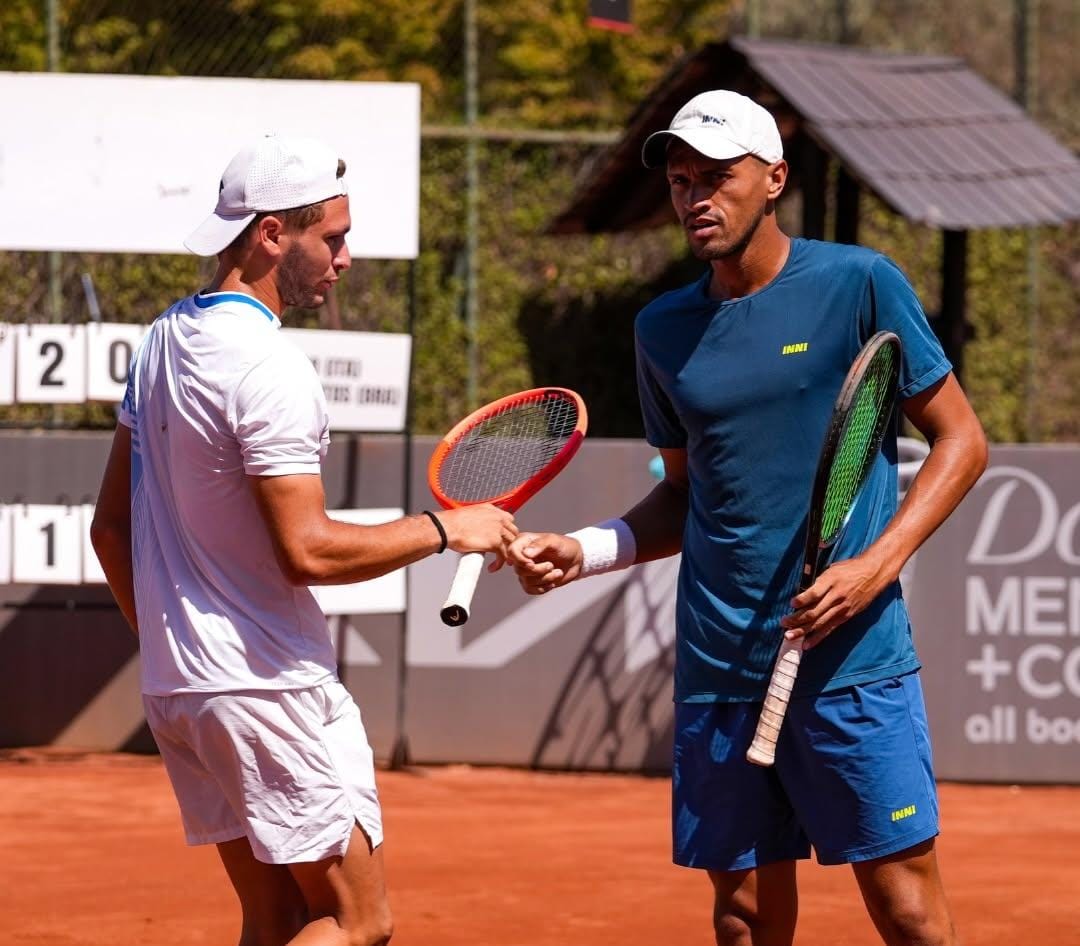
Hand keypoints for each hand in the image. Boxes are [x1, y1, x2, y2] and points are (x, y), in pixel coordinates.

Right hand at [438, 505, 517, 569]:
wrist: (448, 528)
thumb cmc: (452, 523)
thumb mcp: (470, 515)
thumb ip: (479, 521)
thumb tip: (479, 529)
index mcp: (491, 510)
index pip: (509, 519)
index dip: (507, 531)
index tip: (503, 538)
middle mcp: (497, 518)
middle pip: (513, 532)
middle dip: (510, 543)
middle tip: (505, 551)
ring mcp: (498, 530)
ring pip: (510, 544)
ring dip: (507, 554)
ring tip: (500, 561)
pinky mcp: (495, 543)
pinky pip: (504, 555)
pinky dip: (499, 564)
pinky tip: (492, 567)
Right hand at [506, 532, 582, 594]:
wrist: (576, 559)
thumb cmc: (565, 546)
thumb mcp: (554, 541)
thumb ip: (540, 545)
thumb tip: (526, 554)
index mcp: (524, 542)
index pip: (511, 552)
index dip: (520, 560)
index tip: (532, 563)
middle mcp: (522, 556)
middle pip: (519, 569)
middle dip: (538, 571)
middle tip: (551, 565)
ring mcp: (526, 569)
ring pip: (525, 581)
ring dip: (544, 579)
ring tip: (557, 572)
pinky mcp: (531, 581)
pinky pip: (529, 590)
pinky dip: (543, 588)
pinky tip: (552, 582)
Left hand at [780, 552, 894, 648]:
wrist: (873, 574)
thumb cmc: (849, 569)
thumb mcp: (832, 569)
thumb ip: (818, 582)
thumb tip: (802, 594)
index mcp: (831, 581)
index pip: (815, 593)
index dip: (802, 599)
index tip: (791, 603)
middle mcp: (837, 596)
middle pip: (814, 611)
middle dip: (797, 619)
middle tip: (783, 623)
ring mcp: (842, 608)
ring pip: (820, 622)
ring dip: (803, 630)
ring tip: (789, 636)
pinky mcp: (846, 616)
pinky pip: (830, 629)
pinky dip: (817, 637)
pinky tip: (807, 644)